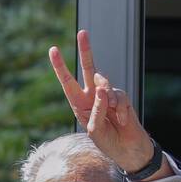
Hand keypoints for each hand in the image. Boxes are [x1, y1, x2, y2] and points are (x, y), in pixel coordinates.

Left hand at [49, 29, 154, 172]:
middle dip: (86, 50)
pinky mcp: (122, 97)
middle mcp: (92, 95)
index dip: (61, 67)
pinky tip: (121, 121)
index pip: (67, 82)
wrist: (127, 149)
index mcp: (79, 103)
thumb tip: (102, 86)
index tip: (53, 49)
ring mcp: (108, 94)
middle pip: (88, 68)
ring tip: (112, 119)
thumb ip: (96, 108)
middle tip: (82, 32)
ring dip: (107, 102)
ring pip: (105, 84)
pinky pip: (118, 96)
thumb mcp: (94, 129)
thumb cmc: (107, 142)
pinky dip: (119, 110)